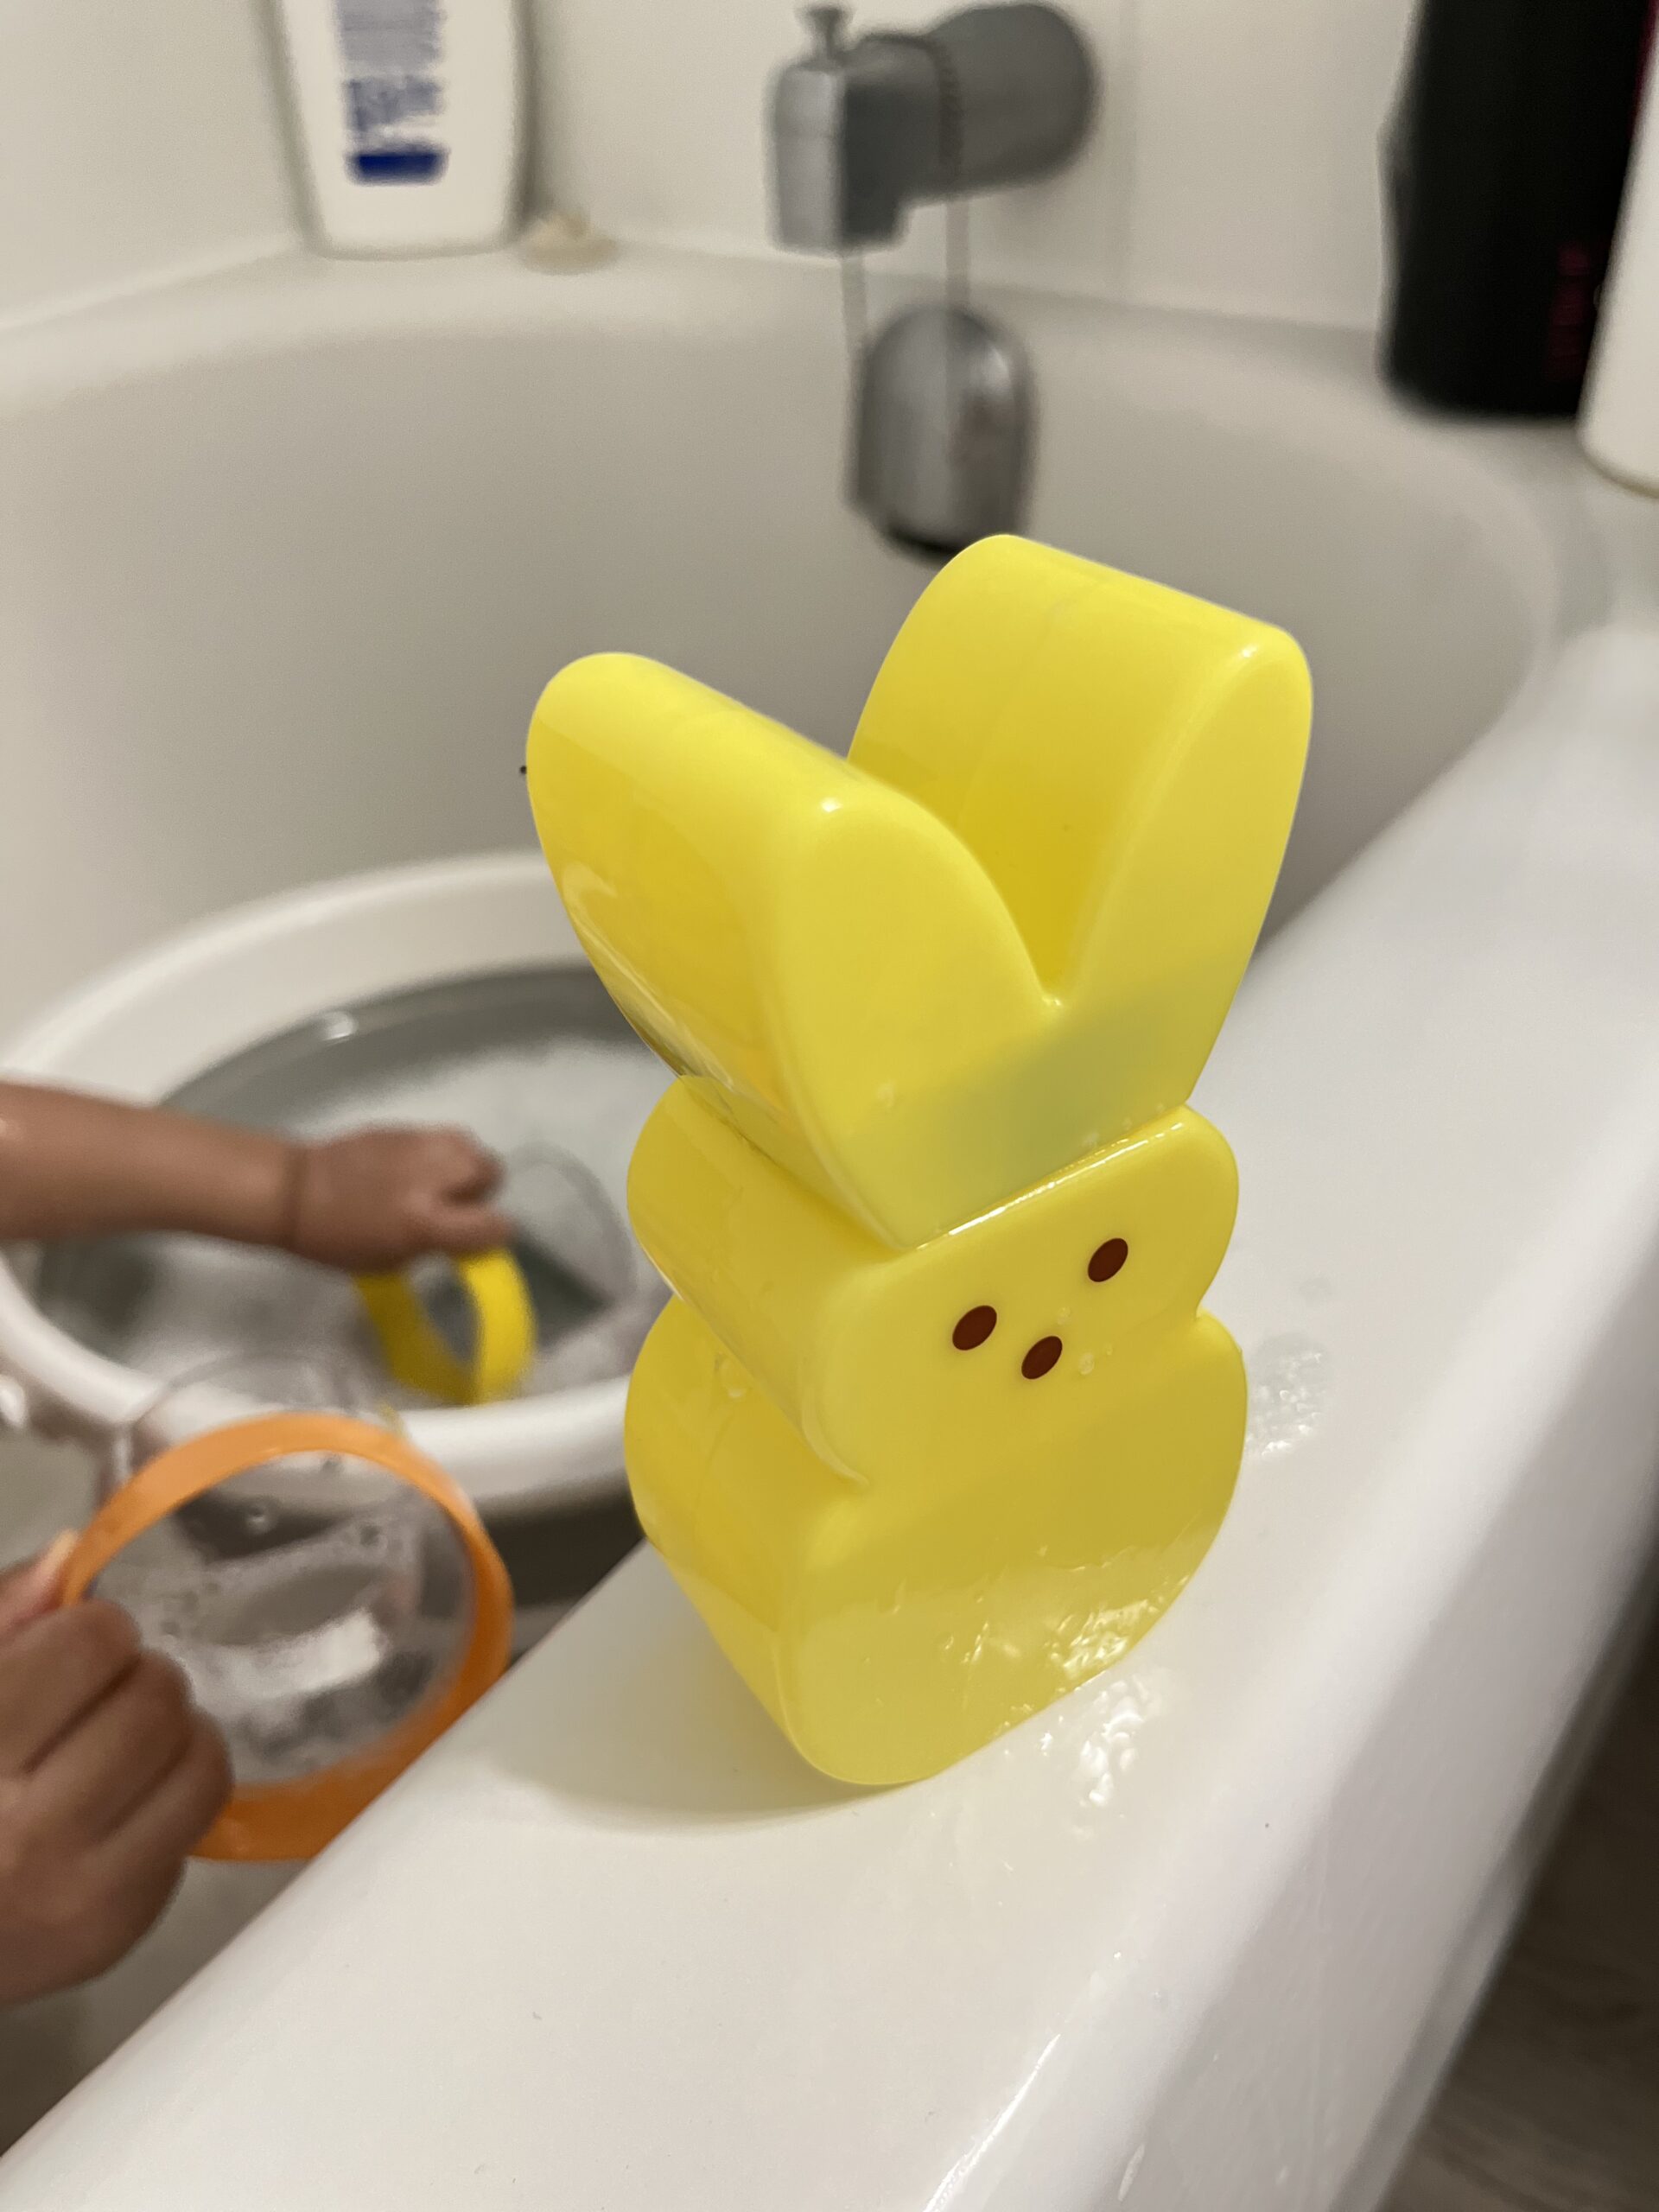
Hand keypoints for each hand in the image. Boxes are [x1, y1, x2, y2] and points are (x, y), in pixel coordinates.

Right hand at [0, 1541, 230, 2006]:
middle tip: (97, 1695)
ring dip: (171, 1732)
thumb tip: (69, 1556)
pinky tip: (118, 1796)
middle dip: (136, 1677)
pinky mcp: (117, 1928)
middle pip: (156, 1698)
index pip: (92, 1645)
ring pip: (200, 1760)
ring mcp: (77, 1893)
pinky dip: (172, 1793)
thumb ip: (0, 1620)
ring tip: (118, 1739)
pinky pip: (196, 1823)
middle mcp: (23, 1836)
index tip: (70, 1645)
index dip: (91, 1630)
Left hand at [285, 1126, 512, 1273]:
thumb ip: (434, 1245)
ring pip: (469, 1145)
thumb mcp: (390, 1261)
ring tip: (438, 1180)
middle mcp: (430, 1178)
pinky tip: (413, 1167)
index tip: (477, 1239)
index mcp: (426, 1221)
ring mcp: (417, 1146)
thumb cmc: (336, 1241)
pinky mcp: (402, 1128)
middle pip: (490, 1171)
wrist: (294, 1191)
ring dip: (462, 1165)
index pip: (495, 1224)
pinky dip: (436, 1153)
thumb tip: (460, 1236)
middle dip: (480, 1190)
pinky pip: (438, 1137)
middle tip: (454, 1204)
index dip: (492, 1235)